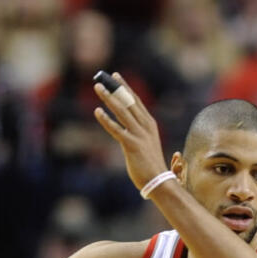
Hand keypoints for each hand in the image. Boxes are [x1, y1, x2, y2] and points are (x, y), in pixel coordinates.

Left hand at [91, 73, 168, 191]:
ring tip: (98, 87)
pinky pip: (117, 129)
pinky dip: (106, 120)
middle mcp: (146, 127)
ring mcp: (139, 135)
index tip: (116, 76)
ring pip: (122, 111)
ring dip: (109, 98)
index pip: (136, 101)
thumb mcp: (147, 144)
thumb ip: (138, 134)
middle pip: (129, 102)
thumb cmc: (151, 166)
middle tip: (104, 76)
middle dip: (116, 87)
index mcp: (150, 125)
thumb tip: (127, 130)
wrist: (159, 181)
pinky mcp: (132, 145)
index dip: (125, 88)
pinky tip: (97, 111)